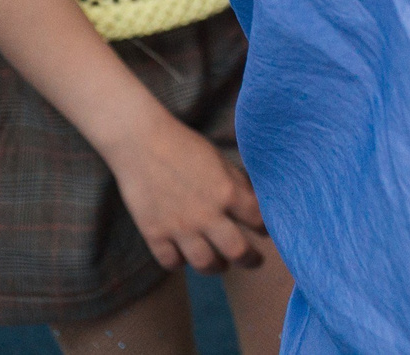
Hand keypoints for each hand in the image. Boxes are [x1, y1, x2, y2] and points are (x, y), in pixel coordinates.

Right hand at [102, 109, 268, 272]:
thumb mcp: (220, 161)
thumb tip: (255, 203)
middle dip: (250, 260)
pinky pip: (171, 263)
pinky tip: (185, 256)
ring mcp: (179, 227)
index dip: (267, 229)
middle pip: (237, 252)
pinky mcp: (154, 234)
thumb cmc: (184, 146)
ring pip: (205, 264)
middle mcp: (207, 214)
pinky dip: (180, 263)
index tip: (268, 233)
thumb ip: (237, 184)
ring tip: (221, 264)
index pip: (259, 221)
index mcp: (228, 192)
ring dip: (217, 267)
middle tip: (254, 261)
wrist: (141, 143)